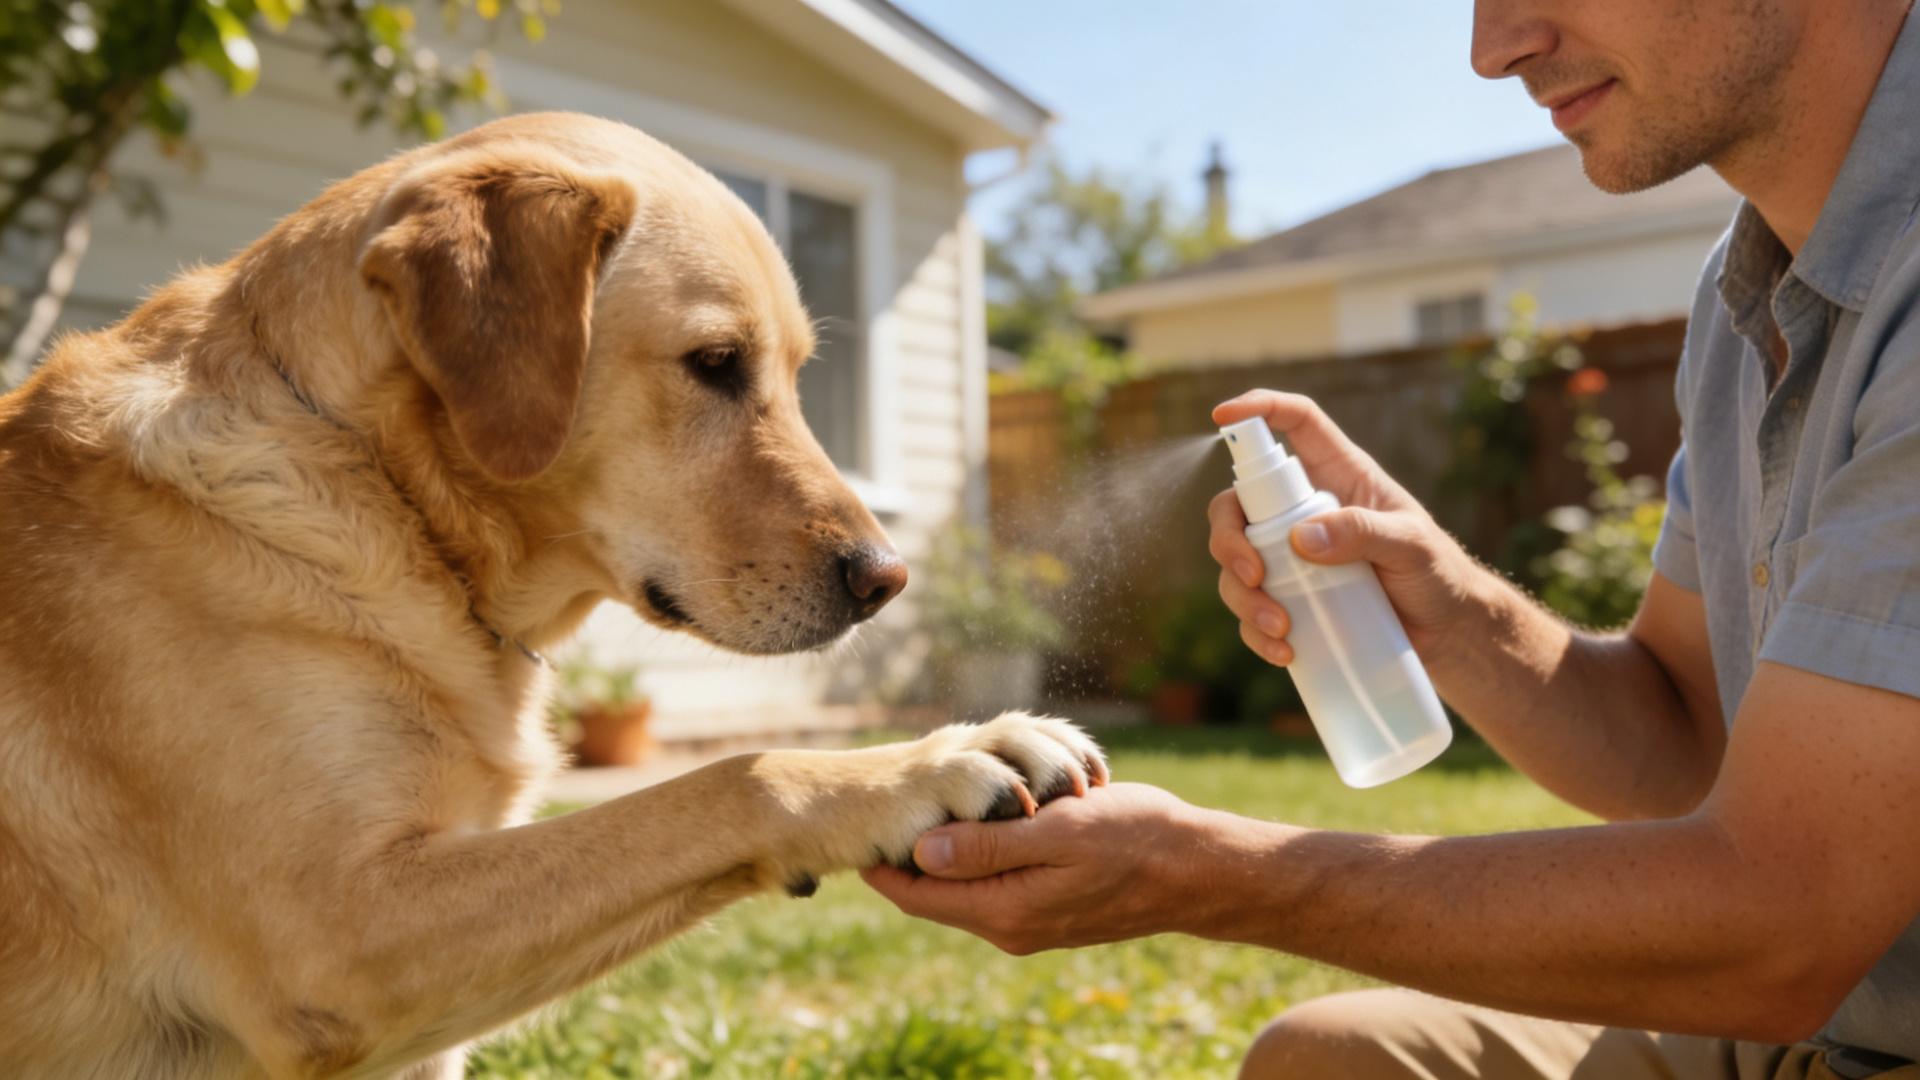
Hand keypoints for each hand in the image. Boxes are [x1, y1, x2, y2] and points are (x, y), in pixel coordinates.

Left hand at [860, 783, 1207, 953]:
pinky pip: (996, 883)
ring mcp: (1032, 921)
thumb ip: (989, 846)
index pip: (919, 896)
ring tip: (927, 804)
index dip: (884, 864)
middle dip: (910, 855)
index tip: (861, 826)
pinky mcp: (1051, 908)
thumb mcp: (1058, 832)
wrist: (1196, 868)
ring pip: (965, 887)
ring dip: (948, 850)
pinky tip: (982, 815)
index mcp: (1006, 911)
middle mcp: (1012, 926)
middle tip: (886, 806)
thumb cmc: (1135, 839)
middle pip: (936, 894)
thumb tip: (923, 851)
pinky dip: (980, 853)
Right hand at [1208, 390, 1486, 671]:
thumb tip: (1300, 539)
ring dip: (1242, 597)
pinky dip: (1253, 631)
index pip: (1294, 424)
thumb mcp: (1411, 545)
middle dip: (1228, 540)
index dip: (1258, 408)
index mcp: (1338, 475)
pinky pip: (1250, 610)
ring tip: (1281, 628)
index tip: (1221, 415)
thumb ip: (1363, 531)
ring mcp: (1292, 557)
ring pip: (1235, 563)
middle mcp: (1305, 510)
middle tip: (1252, 575)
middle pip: (1237, 505)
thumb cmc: (1439, 574)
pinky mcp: (1291, 600)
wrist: (1448, 633)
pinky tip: (1283, 651)